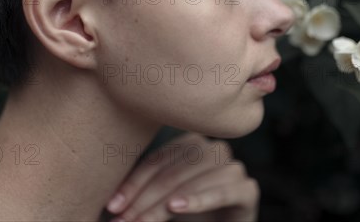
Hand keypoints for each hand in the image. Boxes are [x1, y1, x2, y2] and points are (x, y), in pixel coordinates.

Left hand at [105, 132, 259, 221]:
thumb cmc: (190, 218)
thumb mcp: (163, 202)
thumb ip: (143, 195)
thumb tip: (111, 203)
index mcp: (191, 145)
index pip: (156, 161)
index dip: (132, 184)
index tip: (111, 206)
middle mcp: (214, 149)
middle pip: (171, 172)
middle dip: (143, 199)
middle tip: (122, 221)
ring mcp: (233, 167)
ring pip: (190, 182)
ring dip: (161, 206)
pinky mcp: (247, 189)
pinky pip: (222, 191)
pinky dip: (198, 199)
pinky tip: (177, 207)